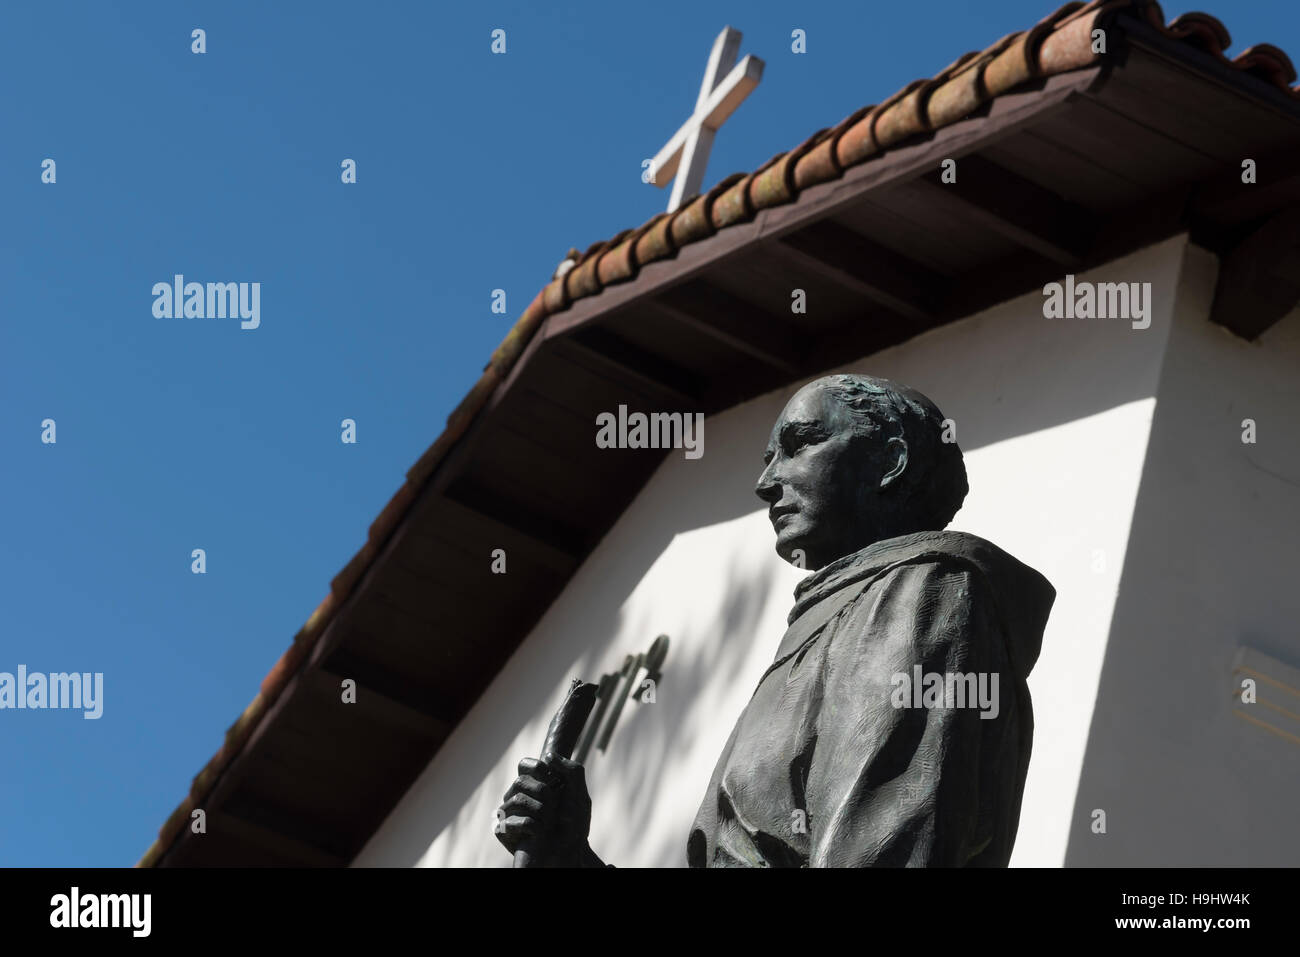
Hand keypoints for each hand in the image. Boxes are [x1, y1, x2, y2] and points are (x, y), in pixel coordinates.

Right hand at [496, 752, 602, 866]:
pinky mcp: (504, 831)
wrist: (569, 853)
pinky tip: (540, 833)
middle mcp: (519, 797)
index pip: (524, 765)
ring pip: (516, 798)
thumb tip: (548, 755)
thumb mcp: (580, 795)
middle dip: (542, 792)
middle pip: (519, 781)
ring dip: (540, 810)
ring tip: (549, 822)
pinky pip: (510, 821)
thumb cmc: (574, 826)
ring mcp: (510, 814)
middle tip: (554, 806)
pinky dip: (532, 826)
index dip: (537, 767)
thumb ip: (572, 770)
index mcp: (534, 785)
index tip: (552, 778)